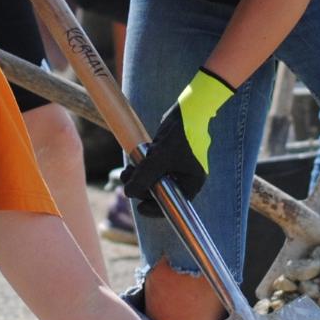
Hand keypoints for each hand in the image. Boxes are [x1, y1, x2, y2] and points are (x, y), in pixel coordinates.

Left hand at [120, 69, 234, 215]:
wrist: (187, 109)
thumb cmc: (181, 135)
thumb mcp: (161, 158)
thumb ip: (145, 176)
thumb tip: (128, 192)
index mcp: (192, 182)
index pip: (173, 204)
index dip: (155, 209)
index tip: (140, 208)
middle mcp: (185, 177)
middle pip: (161, 192)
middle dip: (142, 188)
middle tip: (128, 184)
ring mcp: (176, 166)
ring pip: (153, 179)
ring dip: (138, 177)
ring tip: (127, 172)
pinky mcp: (167, 155)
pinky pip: (152, 167)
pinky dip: (142, 167)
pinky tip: (133, 162)